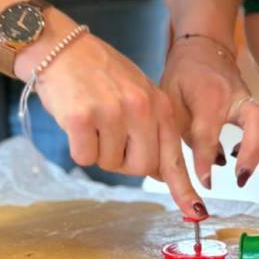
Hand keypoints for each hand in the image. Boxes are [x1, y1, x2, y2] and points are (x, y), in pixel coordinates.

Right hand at [32, 32, 203, 217]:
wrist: (61, 48)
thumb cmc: (99, 73)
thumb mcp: (138, 93)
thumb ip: (153, 129)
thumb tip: (160, 172)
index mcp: (160, 104)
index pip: (174, 156)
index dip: (184, 188)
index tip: (197, 211)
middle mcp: (141, 109)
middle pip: (140, 168)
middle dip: (123, 161)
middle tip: (109, 134)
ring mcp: (112, 113)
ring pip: (109, 164)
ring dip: (98, 149)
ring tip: (92, 117)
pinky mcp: (82, 119)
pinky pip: (84, 157)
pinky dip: (78, 146)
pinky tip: (76, 120)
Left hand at [161, 36, 258, 188]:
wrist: (203, 48)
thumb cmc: (184, 76)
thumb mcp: (170, 102)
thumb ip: (183, 135)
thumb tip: (202, 168)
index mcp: (208, 96)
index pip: (208, 132)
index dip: (205, 161)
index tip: (206, 182)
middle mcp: (237, 97)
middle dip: (254, 154)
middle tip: (240, 178)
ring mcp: (253, 101)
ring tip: (242, 167)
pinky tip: (247, 153)